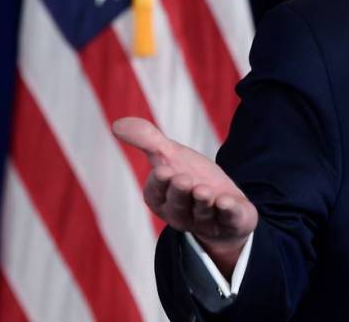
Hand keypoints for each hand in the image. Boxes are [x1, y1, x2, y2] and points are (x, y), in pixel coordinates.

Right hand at [112, 117, 257, 276]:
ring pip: (201, 214)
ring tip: (205, 190)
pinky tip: (227, 202)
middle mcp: (182, 214)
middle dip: (180, 193)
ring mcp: (207, 221)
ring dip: (202, 202)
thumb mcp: (172, 156)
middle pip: (178, 206)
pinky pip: (229, 219)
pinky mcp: (231, 222)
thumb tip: (117, 124)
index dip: (160, 183)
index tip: (163, 169)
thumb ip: (149, 141)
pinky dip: (228, 211)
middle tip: (184, 179)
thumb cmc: (192, 177)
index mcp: (163, 200)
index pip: (156, 194)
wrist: (225, 202)